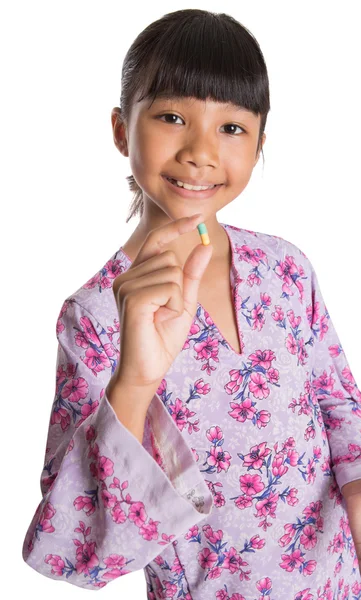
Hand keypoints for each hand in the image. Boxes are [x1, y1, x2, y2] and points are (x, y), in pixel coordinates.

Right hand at [111, 214, 212, 398]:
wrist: (147, 369)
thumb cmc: (162, 338)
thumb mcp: (184, 301)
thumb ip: (192, 274)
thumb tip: (205, 245)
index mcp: (136, 275)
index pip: (156, 241)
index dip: (176, 227)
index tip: (198, 218)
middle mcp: (126, 277)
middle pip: (169, 257)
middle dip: (179, 285)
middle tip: (166, 311)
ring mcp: (125, 286)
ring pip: (172, 272)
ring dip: (177, 299)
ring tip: (161, 318)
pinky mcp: (132, 298)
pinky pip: (170, 287)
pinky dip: (174, 306)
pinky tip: (160, 320)